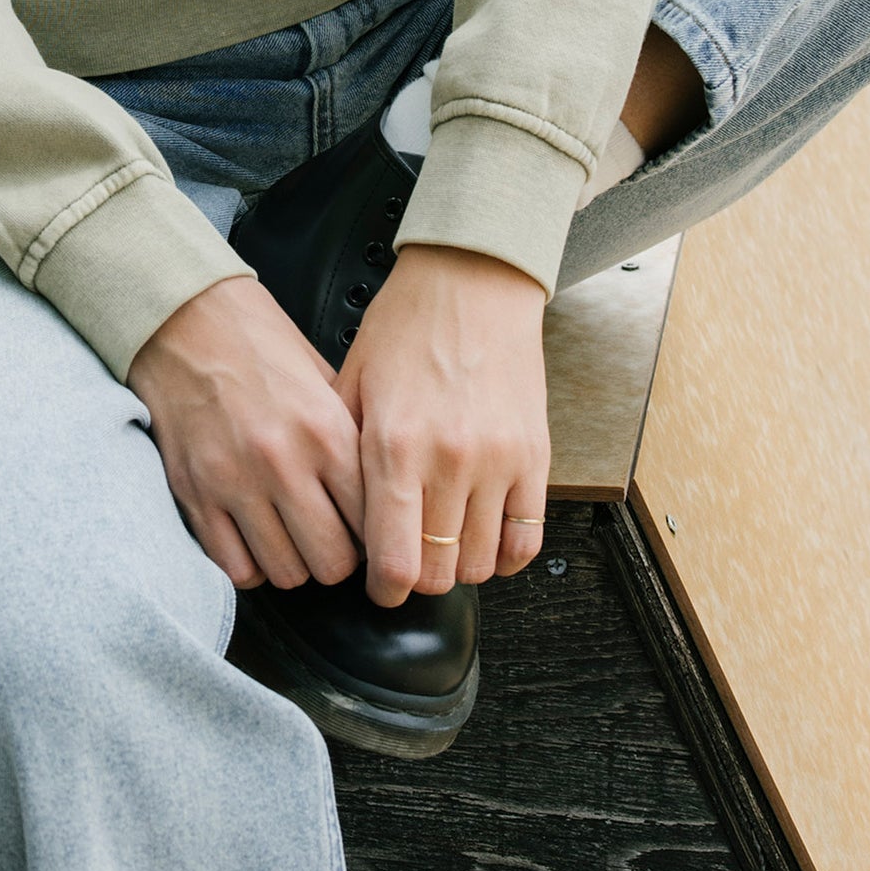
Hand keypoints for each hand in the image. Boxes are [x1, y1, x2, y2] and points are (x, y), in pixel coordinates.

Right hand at [127, 275, 365, 591]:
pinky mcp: (195, 495)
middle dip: (339, 559)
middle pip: (334, 562)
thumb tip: (381, 488)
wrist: (182, 318)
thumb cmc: (256, 343)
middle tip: (332, 540)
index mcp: (327, 431)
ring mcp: (235, 482)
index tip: (370, 532)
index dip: (378, 534)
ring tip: (293, 539)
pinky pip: (234, 567)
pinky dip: (250, 565)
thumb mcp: (323, 377)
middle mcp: (284, 462)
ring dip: (295, 563)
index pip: (374, 521)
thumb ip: (351, 435)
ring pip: (286, 573)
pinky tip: (255, 541)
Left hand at [335, 243, 548, 606]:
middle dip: (419, 580)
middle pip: (439, 573)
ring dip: (460, 567)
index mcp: (395, 445)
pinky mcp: (535, 455)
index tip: (379, 586)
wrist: (472, 280)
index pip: (395, 562)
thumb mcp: (351, 383)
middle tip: (408, 562)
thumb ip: (343, 455)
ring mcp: (499, 460)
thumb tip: (335, 517)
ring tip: (444, 545)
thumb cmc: (406, 325)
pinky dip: (506, 555)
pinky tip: (486, 540)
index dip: (383, 590)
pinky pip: (527, 538)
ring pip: (482, 564)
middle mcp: (450, 460)